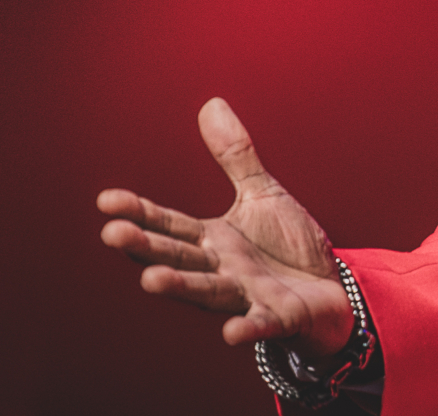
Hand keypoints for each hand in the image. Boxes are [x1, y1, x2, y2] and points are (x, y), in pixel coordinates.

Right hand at [98, 98, 353, 358]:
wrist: (331, 288)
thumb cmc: (289, 246)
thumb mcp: (262, 194)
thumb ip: (236, 156)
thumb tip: (211, 103)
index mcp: (213, 241)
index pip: (170, 225)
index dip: (140, 214)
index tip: (106, 201)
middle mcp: (222, 270)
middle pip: (180, 257)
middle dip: (148, 248)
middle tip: (114, 234)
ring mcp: (247, 296)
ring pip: (210, 292)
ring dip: (181, 287)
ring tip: (151, 280)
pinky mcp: (279, 316)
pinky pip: (262, 324)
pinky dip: (249, 329)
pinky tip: (233, 333)